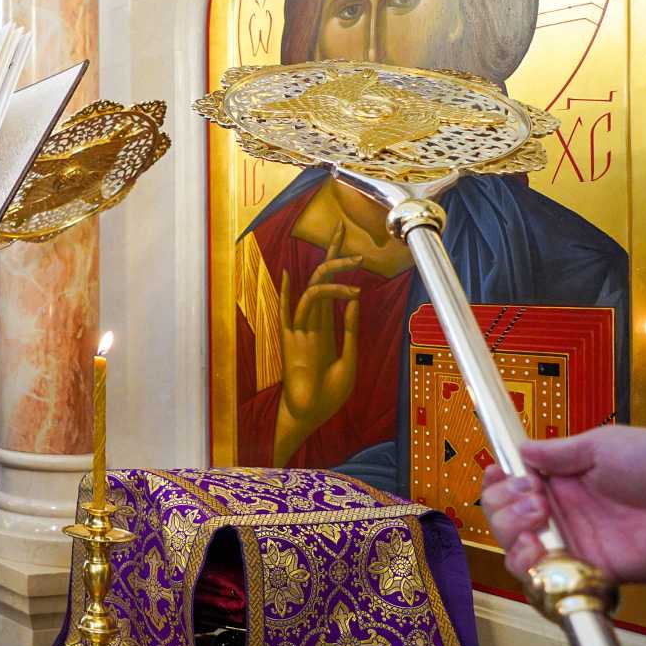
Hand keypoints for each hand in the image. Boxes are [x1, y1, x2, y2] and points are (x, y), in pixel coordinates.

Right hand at [274, 226, 363, 461]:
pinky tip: (291, 274)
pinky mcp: (292, 341)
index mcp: (325, 330)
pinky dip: (291, 293)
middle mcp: (311, 325)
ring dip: (333, 274)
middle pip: (320, 280)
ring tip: (355, 264)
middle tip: (343, 229)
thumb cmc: (328, 397)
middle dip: (331, 255)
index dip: (338, 266)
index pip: (332, 290)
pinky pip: (290, 312)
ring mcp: (300, 331)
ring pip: (314, 291)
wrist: (310, 415)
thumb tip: (355, 299)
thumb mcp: (349, 362)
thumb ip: (350, 331)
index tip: (349, 245)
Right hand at [479, 426, 645, 585]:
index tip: (503, 474)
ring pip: (515, 549)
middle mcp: (566, 513)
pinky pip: (542, 578)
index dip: (500, 482)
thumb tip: (521, 450)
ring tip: (538, 517)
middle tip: (533, 496)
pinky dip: (527, 564)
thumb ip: (558, 452)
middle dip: (504, 505)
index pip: (513, 486)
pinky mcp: (589, 571)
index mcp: (567, 480)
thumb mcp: (605, 444)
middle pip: (505, 519)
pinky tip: (539, 545)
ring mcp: (576, 543)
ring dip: (511, 531)